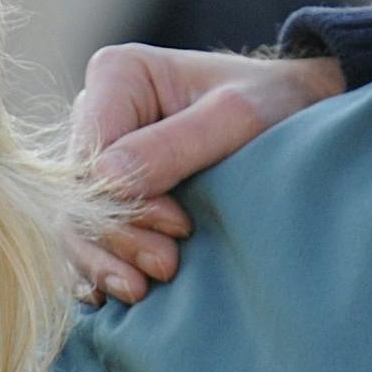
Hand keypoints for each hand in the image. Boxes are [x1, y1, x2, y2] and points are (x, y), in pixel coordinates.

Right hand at [65, 44, 347, 305]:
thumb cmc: (271, 102)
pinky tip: (110, 296)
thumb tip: (105, 181)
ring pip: (75, 221)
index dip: (120, 201)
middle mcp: (97, 113)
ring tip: (140, 290)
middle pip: (77, 193)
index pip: (90, 153)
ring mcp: (99, 155)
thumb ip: (175, 144)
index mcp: (117, 75)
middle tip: (167, 266)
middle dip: (114, 238)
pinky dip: (98, 267)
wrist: (296, 111)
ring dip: (104, 261)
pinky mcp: (112, 191)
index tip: (178, 225)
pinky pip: (87, 236)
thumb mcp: (236, 116)